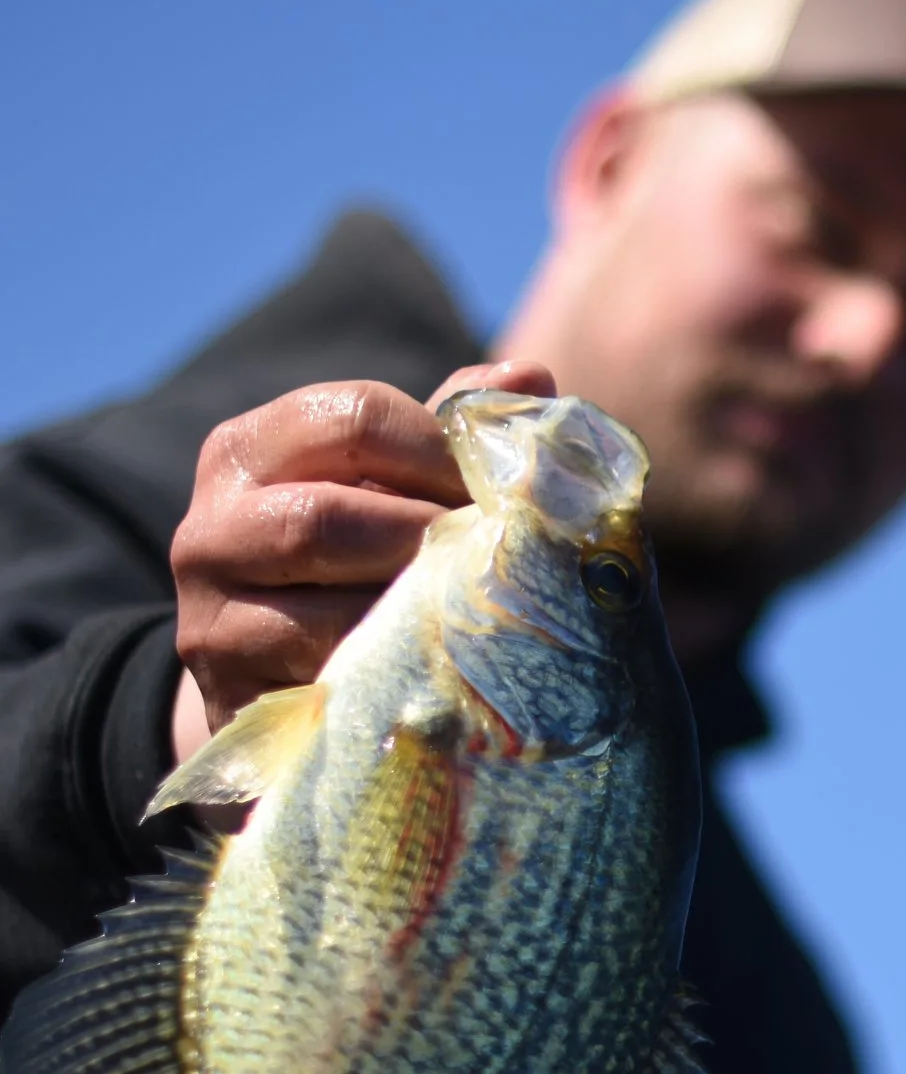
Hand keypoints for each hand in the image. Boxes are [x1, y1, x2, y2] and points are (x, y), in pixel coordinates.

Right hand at [167, 360, 556, 763]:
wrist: (293, 673)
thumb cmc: (368, 553)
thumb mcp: (401, 480)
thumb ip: (455, 427)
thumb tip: (528, 375)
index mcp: (248, 450)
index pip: (355, 417)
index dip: (444, 451)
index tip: (498, 490)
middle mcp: (209, 529)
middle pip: (326, 518)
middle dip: (429, 539)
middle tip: (498, 561)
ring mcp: (210, 621)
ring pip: (329, 611)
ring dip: (422, 615)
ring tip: (480, 617)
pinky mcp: (233, 698)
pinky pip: (334, 684)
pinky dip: (402, 674)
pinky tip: (447, 668)